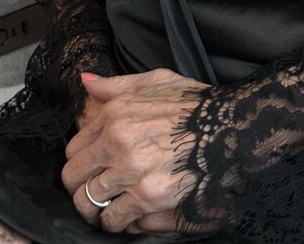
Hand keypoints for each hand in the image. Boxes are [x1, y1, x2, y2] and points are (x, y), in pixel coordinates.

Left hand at [62, 67, 218, 235]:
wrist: (230, 128)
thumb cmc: (194, 105)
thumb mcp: (155, 82)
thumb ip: (115, 86)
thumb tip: (86, 81)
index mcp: (114, 116)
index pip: (74, 149)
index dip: (80, 161)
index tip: (90, 168)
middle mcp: (117, 144)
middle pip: (74, 179)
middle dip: (80, 188)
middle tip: (93, 192)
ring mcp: (131, 172)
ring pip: (90, 203)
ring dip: (95, 209)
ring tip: (106, 209)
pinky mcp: (148, 198)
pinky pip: (116, 220)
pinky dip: (117, 222)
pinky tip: (126, 217)